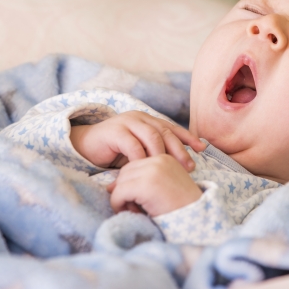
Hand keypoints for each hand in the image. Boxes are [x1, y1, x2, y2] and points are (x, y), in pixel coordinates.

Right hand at [69, 111, 205, 170]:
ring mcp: (126, 122)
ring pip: (151, 136)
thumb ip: (154, 151)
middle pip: (165, 131)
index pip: (171, 127)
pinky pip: (132, 145)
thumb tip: (181, 164)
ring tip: (169, 169)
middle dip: (179, 149)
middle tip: (189, 166)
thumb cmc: (114, 151)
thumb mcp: (139, 150)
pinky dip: (141, 158)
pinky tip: (147, 170)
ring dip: (162, 154)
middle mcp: (139, 118)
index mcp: (147, 120)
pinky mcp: (114, 132)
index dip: (188, 137)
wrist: (86, 146)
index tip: (202, 149)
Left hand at [107, 154, 202, 216]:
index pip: (135, 165)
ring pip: (120, 182)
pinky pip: (118, 193)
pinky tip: (133, 213)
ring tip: (137, 210)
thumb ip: (144, 181)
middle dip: (124, 190)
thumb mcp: (164, 188)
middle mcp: (158, 160)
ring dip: (122, 199)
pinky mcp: (144, 185)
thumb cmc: (181, 208)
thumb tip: (112, 186)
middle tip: (137, 207)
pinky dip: (119, 205)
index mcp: (164, 158)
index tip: (141, 201)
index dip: (132, 184)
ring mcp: (151, 171)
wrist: (198, 220)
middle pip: (125, 172)